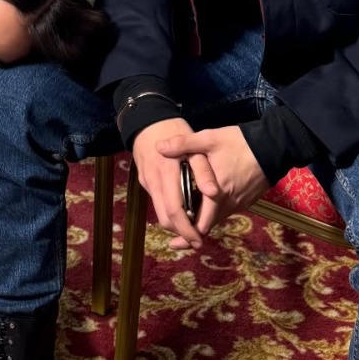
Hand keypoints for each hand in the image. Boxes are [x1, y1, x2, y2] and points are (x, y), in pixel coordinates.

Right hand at [131, 117, 211, 249]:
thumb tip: (213, 193)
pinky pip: (156, 202)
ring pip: (159, 212)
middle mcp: (154, 181)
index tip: (199, 240)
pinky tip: (181, 210)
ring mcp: (147, 182)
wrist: (146, 119)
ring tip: (191, 228)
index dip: (187, 230)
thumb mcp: (194, 143)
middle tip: (197, 240)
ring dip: (174, 224)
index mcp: (168, 173)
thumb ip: (203, 170)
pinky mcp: (144, 181)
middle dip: (181, 233)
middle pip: (165, 217)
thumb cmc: (174, 128)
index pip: (175, 210)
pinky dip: (168, 211)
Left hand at [155, 125, 268, 237]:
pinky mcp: (247, 200)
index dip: (186, 234)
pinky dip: (214, 212)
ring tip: (187, 218)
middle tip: (176, 236)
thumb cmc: (240, 143)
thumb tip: (158, 147)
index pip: (200, 225)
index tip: (173, 240)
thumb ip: (184, 144)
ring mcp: (240, 203)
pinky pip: (227, 210)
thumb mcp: (210, 138)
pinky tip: (206, 204)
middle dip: (192, 232)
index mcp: (217, 195)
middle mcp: (229, 204)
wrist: (274, 145)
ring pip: (218, 218)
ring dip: (203, 221)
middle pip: (208, 226)